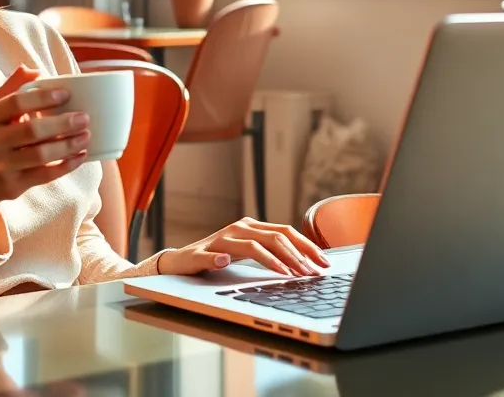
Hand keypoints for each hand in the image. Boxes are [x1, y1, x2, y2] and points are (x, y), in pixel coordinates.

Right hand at [0, 67, 90, 233]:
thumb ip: (12, 88)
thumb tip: (35, 71)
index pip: (16, 102)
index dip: (43, 97)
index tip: (66, 94)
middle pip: (32, 130)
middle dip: (62, 123)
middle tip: (85, 117)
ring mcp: (1, 166)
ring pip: (40, 155)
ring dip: (68, 145)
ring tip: (86, 136)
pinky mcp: (13, 186)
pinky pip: (44, 175)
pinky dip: (66, 166)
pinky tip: (81, 156)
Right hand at [157, 217, 331, 276]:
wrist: (179, 262)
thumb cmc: (218, 258)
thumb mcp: (248, 254)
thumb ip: (272, 254)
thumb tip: (306, 264)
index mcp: (252, 227)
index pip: (286, 232)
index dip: (307, 246)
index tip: (324, 263)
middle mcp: (238, 228)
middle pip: (274, 237)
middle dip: (297, 256)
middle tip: (311, 274)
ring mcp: (219, 239)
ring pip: (251, 245)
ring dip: (272, 260)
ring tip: (288, 275)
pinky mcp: (199, 253)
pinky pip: (212, 255)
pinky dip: (219, 259)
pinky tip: (225, 263)